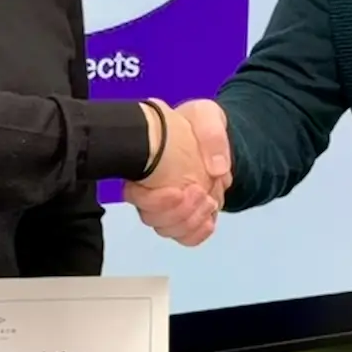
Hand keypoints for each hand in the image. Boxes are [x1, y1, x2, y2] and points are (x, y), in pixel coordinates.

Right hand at [127, 99, 231, 245]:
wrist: (208, 136)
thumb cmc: (197, 123)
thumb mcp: (206, 115)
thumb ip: (211, 134)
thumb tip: (217, 169)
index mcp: (145, 165)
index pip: (134, 195)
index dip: (154, 202)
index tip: (178, 191)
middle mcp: (149, 190)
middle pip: (152, 218)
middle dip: (179, 212)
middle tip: (201, 192)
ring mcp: (166, 206)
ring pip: (167, 229)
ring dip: (190, 222)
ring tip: (209, 202)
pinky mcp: (184, 215)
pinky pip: (184, 236)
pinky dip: (197, 233)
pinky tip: (209, 220)